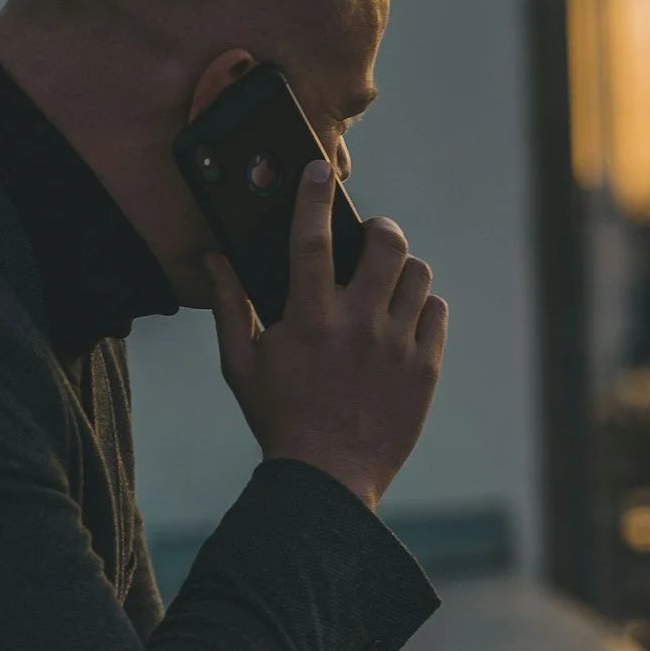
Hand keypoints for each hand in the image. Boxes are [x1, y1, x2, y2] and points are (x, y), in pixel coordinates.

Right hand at [206, 160, 446, 510]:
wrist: (327, 481)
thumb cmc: (278, 420)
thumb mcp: (241, 365)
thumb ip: (229, 306)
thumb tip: (214, 258)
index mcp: (308, 321)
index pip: (311, 241)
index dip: (313, 198)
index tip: (316, 169)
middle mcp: (357, 327)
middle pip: (385, 245)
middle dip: (378, 229)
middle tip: (369, 239)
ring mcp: (396, 348)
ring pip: (417, 275)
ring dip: (401, 270)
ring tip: (385, 286)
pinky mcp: (424, 370)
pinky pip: (436, 313)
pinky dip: (421, 308)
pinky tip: (402, 321)